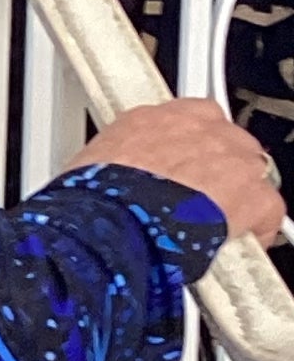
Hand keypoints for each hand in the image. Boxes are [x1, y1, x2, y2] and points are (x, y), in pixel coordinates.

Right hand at [71, 100, 285, 247]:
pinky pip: (269, 208)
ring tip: (218, 222)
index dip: (189, 147)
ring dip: (238, 194)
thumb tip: (109, 183)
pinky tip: (243, 241)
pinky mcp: (251, 193)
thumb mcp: (91, 168)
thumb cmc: (92, 202)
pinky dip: (260, 227)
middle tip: (198, 199)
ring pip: (250, 171)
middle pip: (225, 141)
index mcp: (152, 119)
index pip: (188, 118)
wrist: (109, 224)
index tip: (182, 164)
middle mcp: (196, 129)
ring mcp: (228, 157)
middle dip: (217, 168)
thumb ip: (116, 165)